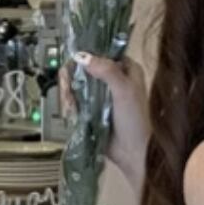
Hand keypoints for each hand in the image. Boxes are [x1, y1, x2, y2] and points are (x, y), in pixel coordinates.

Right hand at [60, 52, 149, 190]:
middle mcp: (112, 79)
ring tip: (69, 103)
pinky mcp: (91, 109)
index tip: (74, 61)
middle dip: (72, 76)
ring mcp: (101, 95)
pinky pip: (75, 100)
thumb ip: (107, 70)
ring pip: (77, 84)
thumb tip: (82, 56)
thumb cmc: (136, 122)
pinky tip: (70, 110)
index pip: (101, 51)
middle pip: (84, 67)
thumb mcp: (124, 91)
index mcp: (125, 69)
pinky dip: (69, 103)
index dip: (86, 54)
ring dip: (68, 91)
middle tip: (67, 87)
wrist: (133, 153)